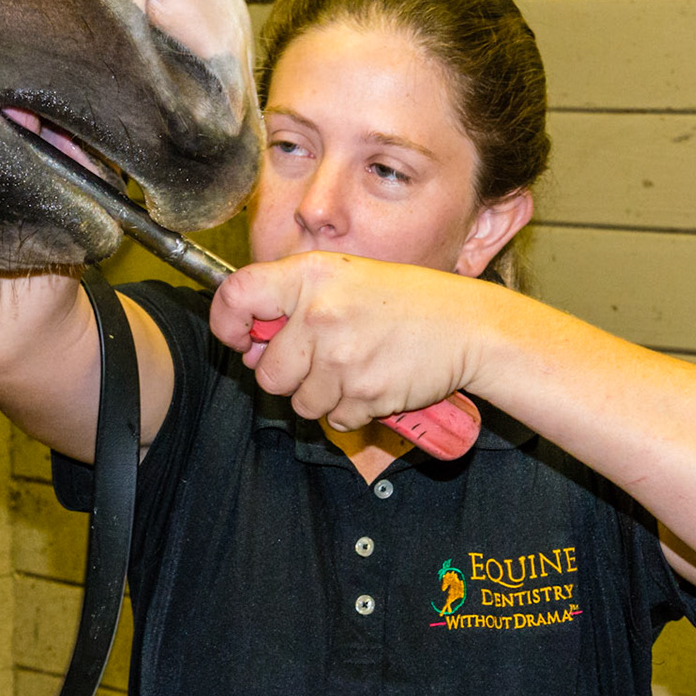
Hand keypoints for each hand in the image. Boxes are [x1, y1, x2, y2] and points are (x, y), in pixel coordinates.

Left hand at [210, 252, 496, 430]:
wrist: (468, 327)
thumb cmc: (407, 302)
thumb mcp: (346, 278)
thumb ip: (295, 301)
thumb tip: (252, 346)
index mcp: (309, 275)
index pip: (236, 296)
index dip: (228, 324)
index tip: (241, 338)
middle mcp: (318, 314)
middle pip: (267, 371)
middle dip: (290, 375)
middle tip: (325, 358)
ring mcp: (340, 356)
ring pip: (299, 402)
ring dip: (323, 395)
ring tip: (356, 367)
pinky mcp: (363, 392)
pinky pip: (334, 419)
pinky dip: (350, 410)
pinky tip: (374, 381)